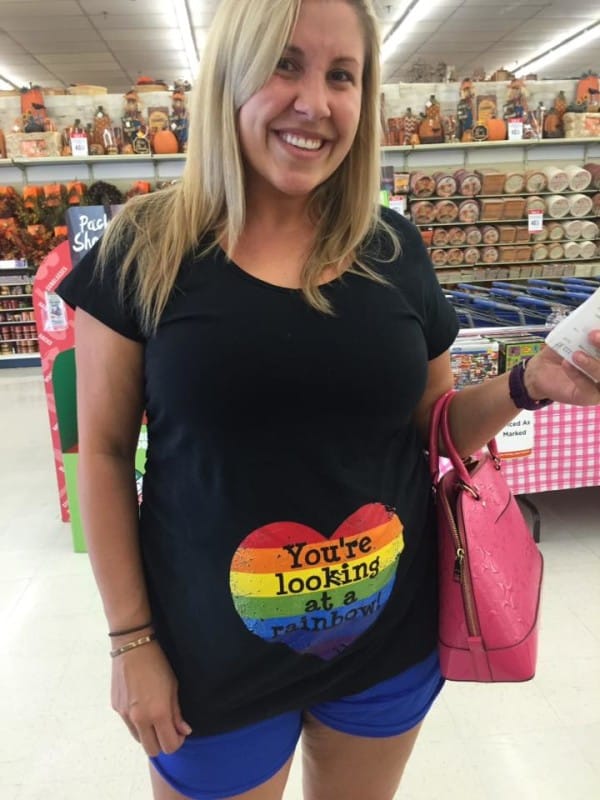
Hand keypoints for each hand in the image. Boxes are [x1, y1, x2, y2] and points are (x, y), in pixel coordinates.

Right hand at [111, 639, 191, 756]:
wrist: (133, 647)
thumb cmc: (158, 664)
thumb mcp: (173, 686)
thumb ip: (177, 713)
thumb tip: (184, 731)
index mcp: (158, 713)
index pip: (169, 746)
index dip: (177, 742)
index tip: (180, 732)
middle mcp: (140, 719)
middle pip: (152, 750)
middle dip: (162, 743)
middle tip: (168, 728)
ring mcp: (126, 715)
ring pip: (139, 740)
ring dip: (148, 735)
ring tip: (154, 716)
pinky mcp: (116, 709)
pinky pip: (129, 725)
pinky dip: (137, 723)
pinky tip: (142, 705)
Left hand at [526, 330, 599, 406]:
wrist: (540, 370)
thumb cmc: (561, 352)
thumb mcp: (570, 336)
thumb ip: (581, 330)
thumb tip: (589, 317)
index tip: (598, 328)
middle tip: (593, 335)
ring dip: (593, 364)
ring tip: (577, 354)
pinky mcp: (588, 397)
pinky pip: (588, 388)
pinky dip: (578, 375)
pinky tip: (567, 364)